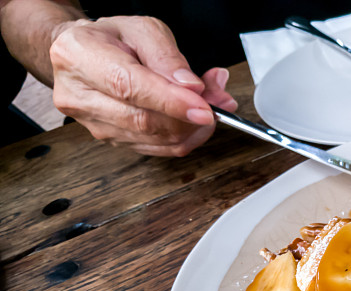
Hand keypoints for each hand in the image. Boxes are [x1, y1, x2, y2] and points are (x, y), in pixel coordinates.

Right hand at [49, 16, 237, 156]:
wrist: (82, 55)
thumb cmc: (110, 39)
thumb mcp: (140, 29)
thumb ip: (167, 56)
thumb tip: (192, 88)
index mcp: (80, 56)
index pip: (129, 87)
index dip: (171, 102)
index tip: (204, 109)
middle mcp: (80, 95)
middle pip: (143, 120)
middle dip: (189, 117)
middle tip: (219, 102)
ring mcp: (94, 124)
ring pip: (154, 139)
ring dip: (192, 128)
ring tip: (210, 104)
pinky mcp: (112, 141)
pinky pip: (157, 149)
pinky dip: (184, 137)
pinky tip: (195, 119)